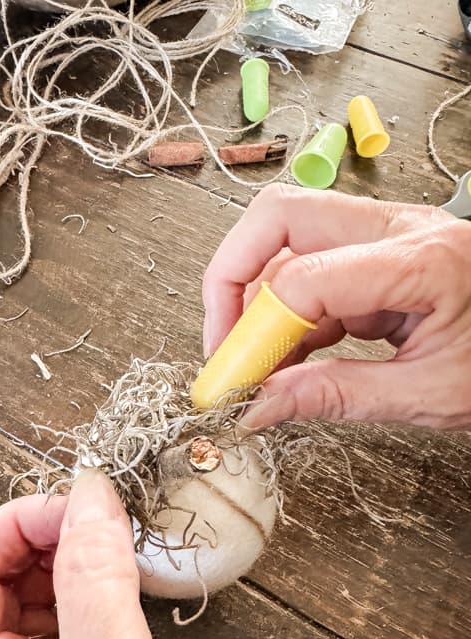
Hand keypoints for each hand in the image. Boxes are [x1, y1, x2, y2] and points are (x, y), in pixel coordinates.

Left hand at [0, 470, 265, 638]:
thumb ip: (96, 590)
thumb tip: (86, 501)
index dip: (11, 528)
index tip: (73, 506)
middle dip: (43, 534)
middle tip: (97, 515)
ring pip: (35, 594)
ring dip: (70, 553)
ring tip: (113, 537)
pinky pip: (77, 617)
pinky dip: (99, 582)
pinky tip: (126, 574)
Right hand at [202, 185, 470, 429]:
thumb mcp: (431, 395)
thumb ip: (338, 397)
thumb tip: (260, 407)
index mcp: (422, 260)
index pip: (304, 277)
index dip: (252, 332)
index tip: (230, 381)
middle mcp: (397, 231)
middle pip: (279, 217)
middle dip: (233, 279)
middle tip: (222, 342)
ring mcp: (386, 238)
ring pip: (286, 239)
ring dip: (256, 301)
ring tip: (254, 366)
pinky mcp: (378, 259)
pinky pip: (310, 272)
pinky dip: (287, 317)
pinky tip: (285, 362)